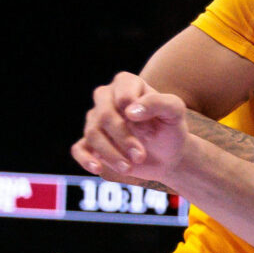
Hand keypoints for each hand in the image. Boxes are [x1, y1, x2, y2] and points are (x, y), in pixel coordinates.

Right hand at [72, 73, 187, 182]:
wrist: (168, 155)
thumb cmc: (171, 128)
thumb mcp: (175, 112)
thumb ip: (158, 103)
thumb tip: (129, 111)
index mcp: (126, 83)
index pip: (122, 95)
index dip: (136, 115)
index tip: (152, 130)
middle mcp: (106, 98)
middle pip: (104, 115)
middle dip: (123, 138)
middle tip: (140, 156)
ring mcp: (96, 120)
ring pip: (93, 134)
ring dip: (111, 154)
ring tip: (129, 167)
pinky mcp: (91, 143)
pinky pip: (78, 149)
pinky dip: (85, 159)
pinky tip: (97, 168)